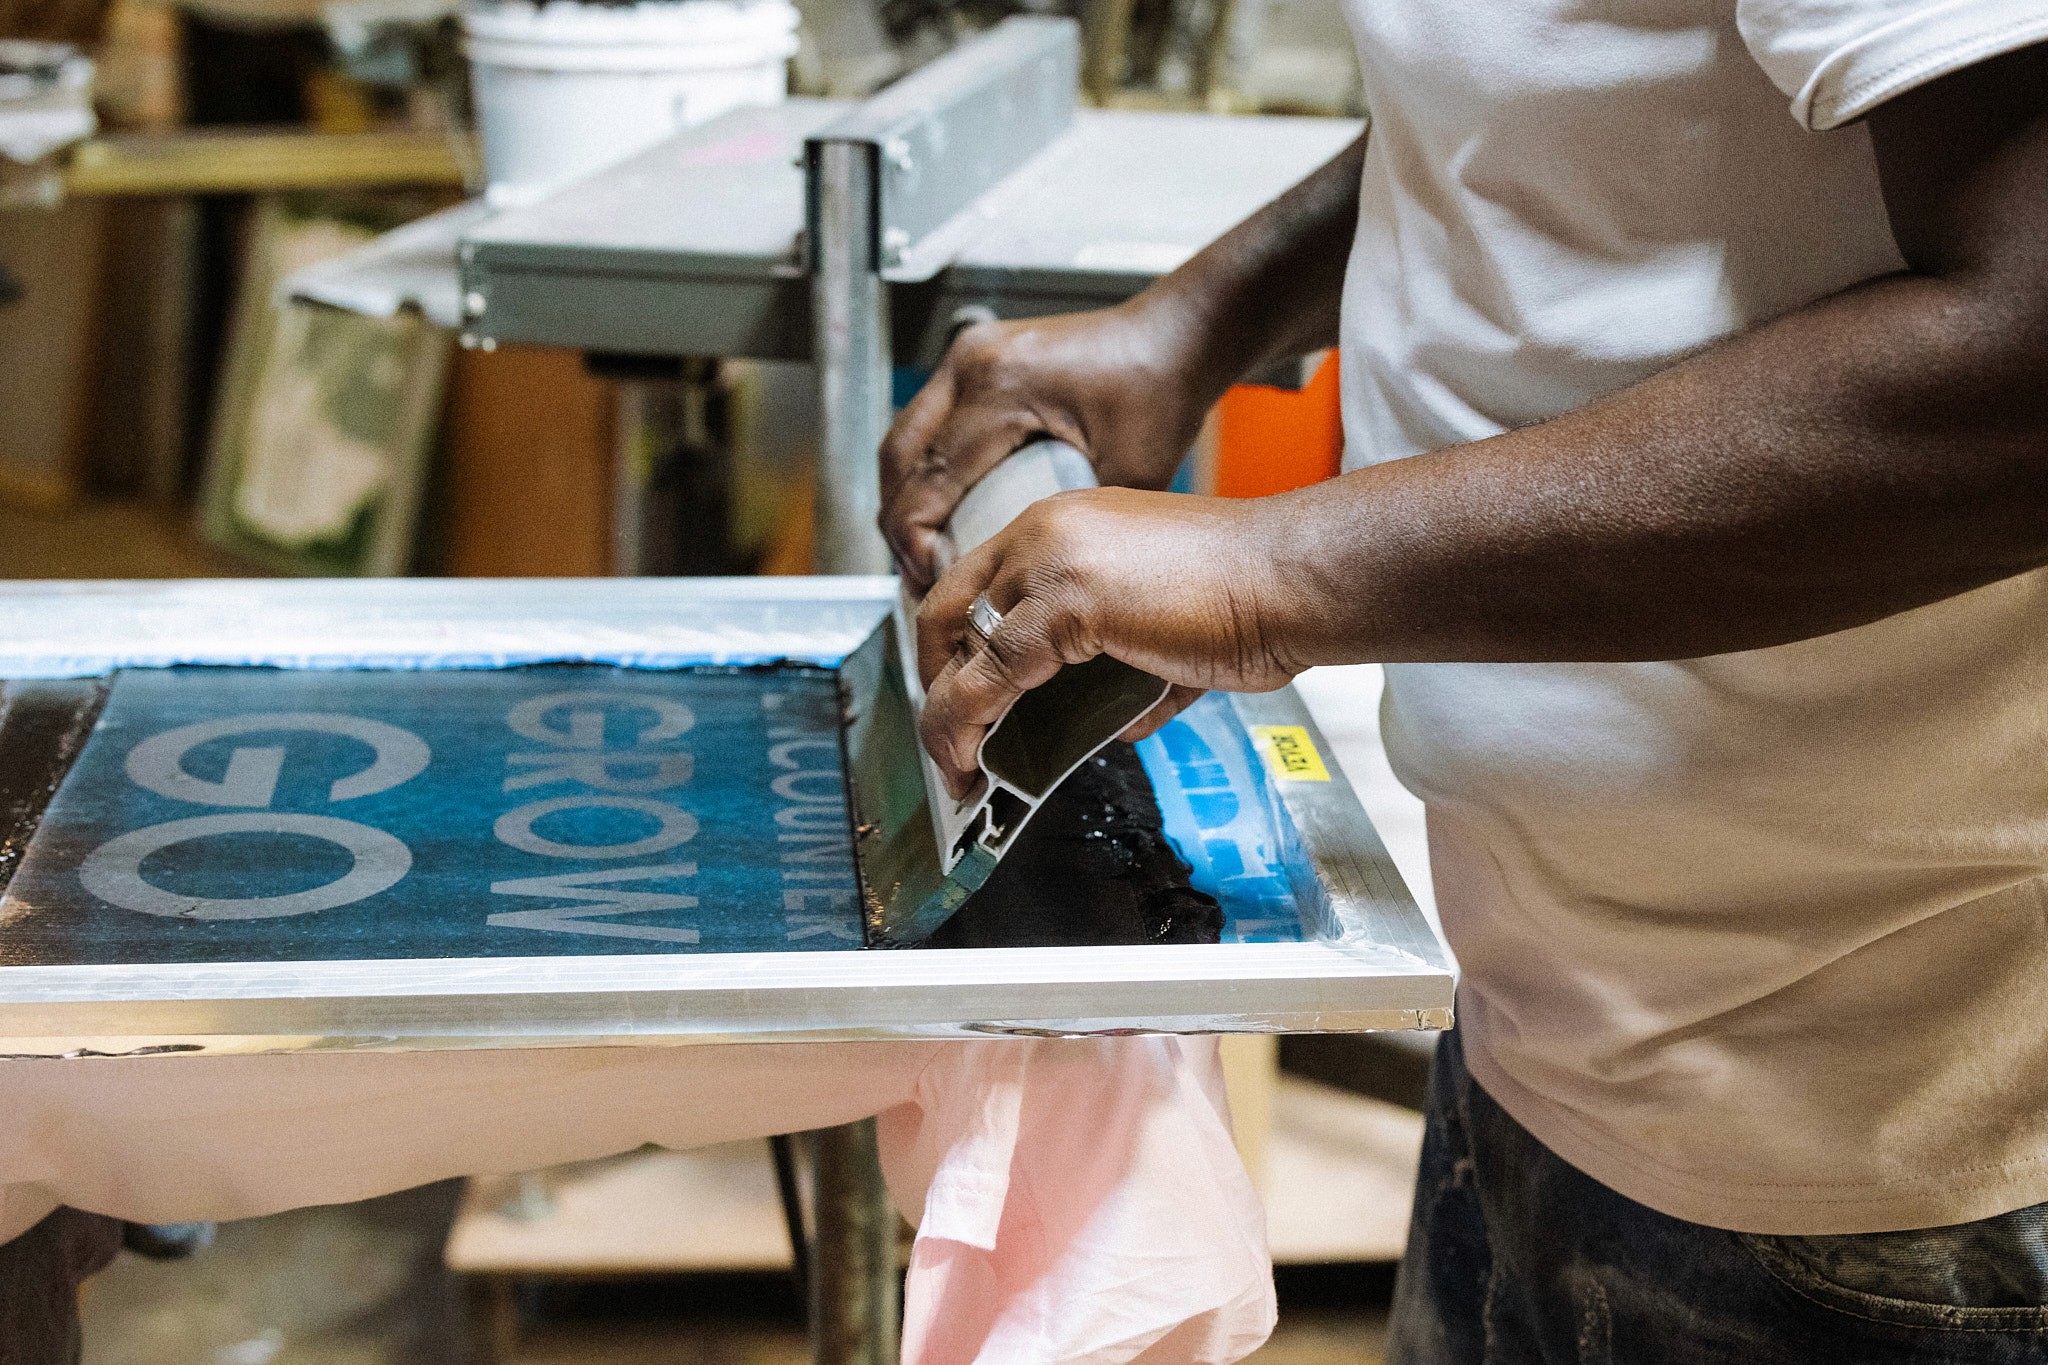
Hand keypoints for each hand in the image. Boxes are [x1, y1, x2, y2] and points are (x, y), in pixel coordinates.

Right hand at [880, 300, 1219, 591]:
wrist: (1174, 337)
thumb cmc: (1161, 393)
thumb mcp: (1121, 477)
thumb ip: (1066, 529)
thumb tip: (1019, 584)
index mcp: (1000, 388)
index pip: (928, 480)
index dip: (918, 542)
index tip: (934, 581)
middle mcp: (971, 364)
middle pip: (898, 460)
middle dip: (901, 525)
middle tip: (922, 576)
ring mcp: (967, 356)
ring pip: (904, 440)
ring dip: (907, 497)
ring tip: (929, 551)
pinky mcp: (975, 360)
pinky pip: (927, 422)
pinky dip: (926, 469)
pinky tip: (945, 510)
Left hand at [915, 486, 1304, 796]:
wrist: (1293, 578)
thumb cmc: (1248, 595)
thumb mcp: (1155, 621)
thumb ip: (1116, 661)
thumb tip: (1100, 719)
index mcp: (1065, 525)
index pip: (979, 585)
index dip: (957, 649)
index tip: (962, 697)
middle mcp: (1043, 531)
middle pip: (947, 610)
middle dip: (937, 684)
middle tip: (948, 741)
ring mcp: (1047, 560)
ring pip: (962, 651)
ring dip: (950, 719)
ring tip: (962, 768)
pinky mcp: (1060, 601)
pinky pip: (988, 679)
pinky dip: (968, 729)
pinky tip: (977, 765)